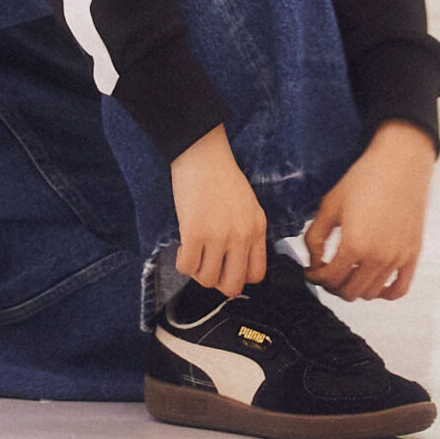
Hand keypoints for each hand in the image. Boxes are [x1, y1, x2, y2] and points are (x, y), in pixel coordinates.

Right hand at [171, 125, 266, 297]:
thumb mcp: (248, 205)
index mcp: (257, 228)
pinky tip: (182, 247)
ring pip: (207, 279)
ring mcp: (218, 235)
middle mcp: (241, 235)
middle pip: (232, 285)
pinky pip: (187, 267)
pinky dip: (182, 262)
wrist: (202, 153)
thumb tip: (235, 263)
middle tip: (207, 267)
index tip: (227, 268)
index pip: (256, 275)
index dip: (238, 276)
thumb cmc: (221, 176)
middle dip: (217, 282)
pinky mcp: (194, 232)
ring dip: (197, 271)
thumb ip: (247, 233)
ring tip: (194, 253)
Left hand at [303, 121, 435, 301]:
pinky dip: (385, 293)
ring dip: (355, 287)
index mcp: (355, 245)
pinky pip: (399, 289)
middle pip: (349, 292)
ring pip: (371, 293)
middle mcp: (378, 257)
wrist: (399, 163)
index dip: (315, 277)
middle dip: (332, 284)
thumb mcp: (330, 205)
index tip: (311, 271)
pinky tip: (373, 282)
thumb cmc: (365, 178)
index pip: (329, 279)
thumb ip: (314, 237)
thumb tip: (313, 261)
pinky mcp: (413, 255)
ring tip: (347, 272)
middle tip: (326, 271)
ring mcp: (398, 258)